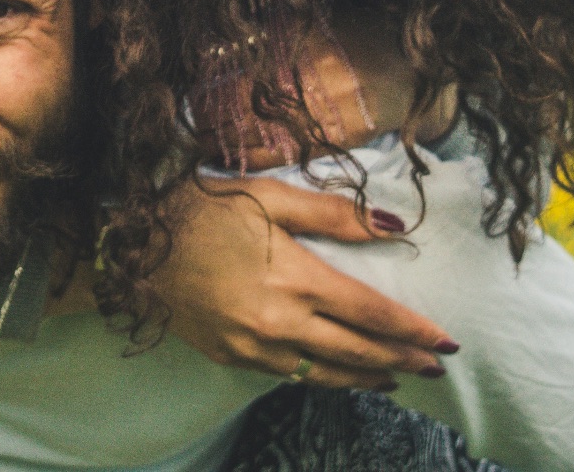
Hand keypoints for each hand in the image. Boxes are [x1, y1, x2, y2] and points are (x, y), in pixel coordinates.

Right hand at [155, 177, 457, 389]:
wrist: (129, 243)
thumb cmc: (201, 207)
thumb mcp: (269, 196)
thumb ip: (334, 214)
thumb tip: (391, 224)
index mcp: (294, 278)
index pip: (370, 313)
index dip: (411, 329)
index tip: (444, 338)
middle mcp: (278, 322)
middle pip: (356, 351)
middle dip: (401, 360)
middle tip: (435, 365)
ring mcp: (252, 346)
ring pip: (324, 373)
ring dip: (366, 377)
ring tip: (396, 378)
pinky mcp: (229, 356)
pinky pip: (289, 375)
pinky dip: (322, 377)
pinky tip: (337, 373)